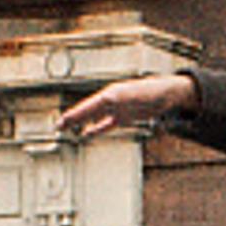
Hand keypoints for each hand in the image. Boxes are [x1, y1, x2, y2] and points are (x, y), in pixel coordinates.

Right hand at [59, 73, 194, 139]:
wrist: (167, 95)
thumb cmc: (149, 92)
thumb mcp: (130, 97)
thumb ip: (114, 100)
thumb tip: (102, 100)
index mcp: (108, 95)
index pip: (86, 107)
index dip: (73, 115)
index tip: (61, 123)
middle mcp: (110, 101)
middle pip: (87, 112)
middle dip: (73, 119)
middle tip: (58, 127)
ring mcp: (116, 109)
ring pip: (94, 118)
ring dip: (81, 124)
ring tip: (68, 130)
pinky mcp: (124, 117)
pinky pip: (106, 124)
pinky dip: (96, 129)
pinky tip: (88, 134)